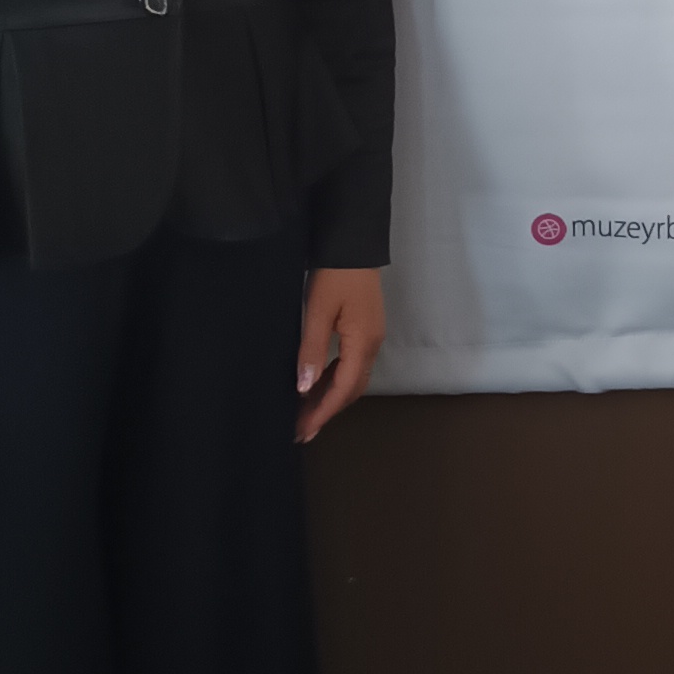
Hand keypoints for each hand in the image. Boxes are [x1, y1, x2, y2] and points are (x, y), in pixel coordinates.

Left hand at [296, 267, 386, 442]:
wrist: (354, 243)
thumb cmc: (336, 275)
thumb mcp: (318, 311)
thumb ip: (312, 350)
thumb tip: (304, 388)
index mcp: (363, 342)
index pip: (344, 388)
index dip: (323, 411)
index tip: (303, 430)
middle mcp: (372, 345)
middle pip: (352, 389)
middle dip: (327, 410)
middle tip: (301, 430)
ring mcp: (372, 337)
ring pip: (353, 379)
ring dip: (331, 397)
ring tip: (305, 413)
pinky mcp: (366, 330)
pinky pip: (352, 365)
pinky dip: (336, 380)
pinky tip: (318, 384)